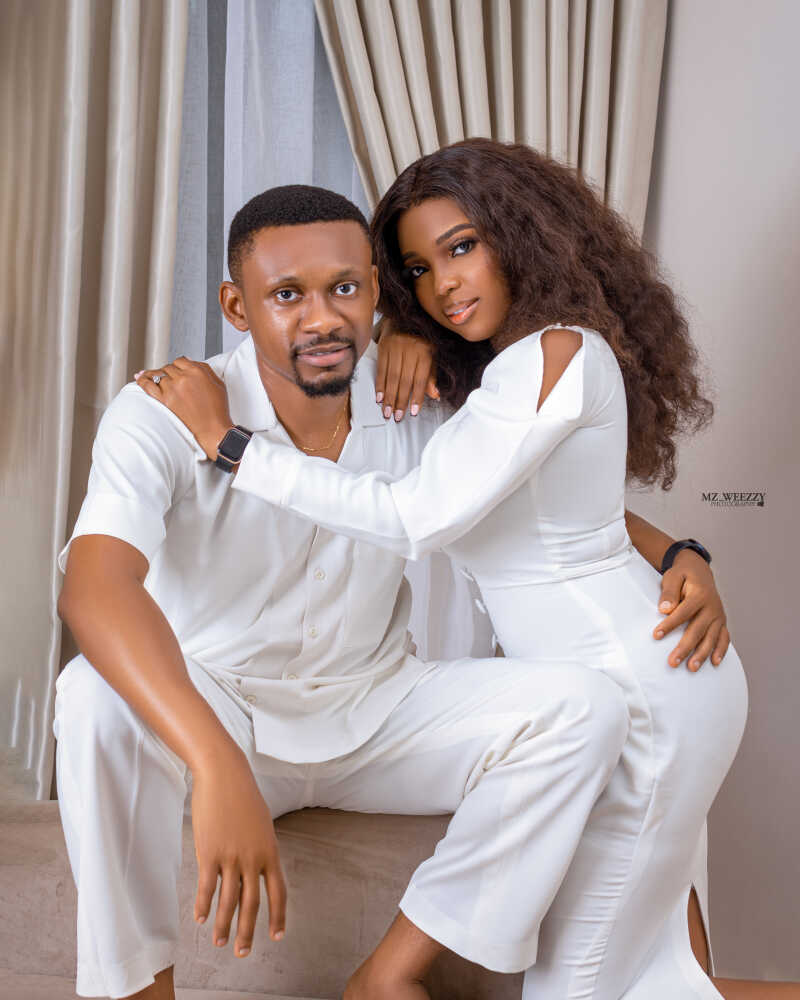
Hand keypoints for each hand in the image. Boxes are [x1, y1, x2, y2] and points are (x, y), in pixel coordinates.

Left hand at [135, 358, 232, 459]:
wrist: (212, 430)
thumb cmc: (217, 410)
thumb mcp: (218, 383)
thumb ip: (204, 369)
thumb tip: (190, 361)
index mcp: (197, 371)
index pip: (180, 360)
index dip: (178, 365)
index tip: (177, 369)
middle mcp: (183, 378)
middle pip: (168, 367)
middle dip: (168, 371)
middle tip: (168, 377)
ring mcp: (172, 389)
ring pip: (158, 374)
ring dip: (154, 375)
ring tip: (148, 375)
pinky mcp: (164, 400)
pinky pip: (148, 385)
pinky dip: (142, 380)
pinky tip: (138, 378)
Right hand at [190, 747, 286, 956]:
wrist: (225, 775)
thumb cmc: (243, 797)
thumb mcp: (261, 824)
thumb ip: (261, 849)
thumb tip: (258, 870)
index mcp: (270, 851)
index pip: (279, 892)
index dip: (278, 916)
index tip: (277, 936)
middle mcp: (253, 858)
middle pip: (252, 904)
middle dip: (248, 931)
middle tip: (243, 953)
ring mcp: (231, 856)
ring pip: (228, 901)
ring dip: (223, 925)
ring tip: (219, 942)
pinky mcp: (209, 853)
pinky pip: (206, 887)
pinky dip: (203, 906)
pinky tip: (199, 919)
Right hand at [375, 319, 438, 421]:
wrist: (406, 316)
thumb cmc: (422, 338)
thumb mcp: (433, 354)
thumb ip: (432, 375)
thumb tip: (435, 395)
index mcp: (425, 352)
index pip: (420, 379)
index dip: (416, 397)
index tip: (412, 412)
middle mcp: (410, 349)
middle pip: (404, 380)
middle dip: (400, 401)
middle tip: (397, 417)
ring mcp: (396, 347)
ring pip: (392, 377)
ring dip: (388, 397)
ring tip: (387, 411)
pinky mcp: (384, 346)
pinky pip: (381, 369)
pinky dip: (380, 385)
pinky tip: (379, 397)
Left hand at [653, 549, 730, 670]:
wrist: (700, 571)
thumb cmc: (683, 575)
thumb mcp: (673, 576)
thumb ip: (669, 592)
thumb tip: (665, 609)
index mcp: (699, 594)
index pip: (682, 613)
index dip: (669, 625)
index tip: (655, 636)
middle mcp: (712, 607)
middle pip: (697, 630)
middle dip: (685, 648)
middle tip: (672, 662)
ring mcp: (718, 616)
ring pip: (711, 638)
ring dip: (702, 654)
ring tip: (691, 668)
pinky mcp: (721, 622)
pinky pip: (724, 638)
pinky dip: (721, 650)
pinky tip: (714, 663)